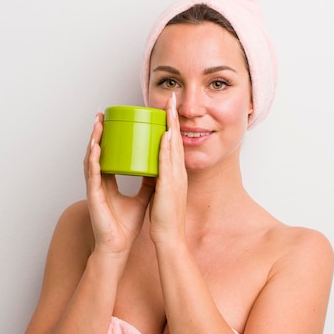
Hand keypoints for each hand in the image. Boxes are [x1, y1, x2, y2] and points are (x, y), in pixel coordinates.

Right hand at [84, 113, 155, 255]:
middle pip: (98, 152)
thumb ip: (150, 183)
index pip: (109, 154)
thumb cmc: (126, 226)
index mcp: (109, 181)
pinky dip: (94, 159)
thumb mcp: (143, 197)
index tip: (114, 120)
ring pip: (92, 158)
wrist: (119, 246)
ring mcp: (95, 188)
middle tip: (101, 114)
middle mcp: (100, 182)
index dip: (110, 138)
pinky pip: (93, 174)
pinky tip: (95, 146)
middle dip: (98, 133)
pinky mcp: (94, 196)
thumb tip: (162, 167)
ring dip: (93, 140)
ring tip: (97, 123)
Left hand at [149, 93, 187, 244]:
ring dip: (171, 124)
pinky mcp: (169, 185)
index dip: (172, 124)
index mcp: (176, 173)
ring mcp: (176, 177)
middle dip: (174, 117)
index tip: (169, 108)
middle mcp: (178, 171)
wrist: (170, 236)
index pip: (174, 143)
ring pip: (174, 146)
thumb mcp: (163, 193)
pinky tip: (166, 133)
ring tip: (169, 106)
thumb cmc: (165, 218)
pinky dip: (167, 145)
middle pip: (176, 139)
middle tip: (172, 97)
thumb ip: (160, 179)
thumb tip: (154, 168)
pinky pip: (168, 161)